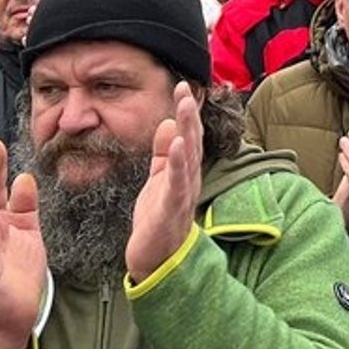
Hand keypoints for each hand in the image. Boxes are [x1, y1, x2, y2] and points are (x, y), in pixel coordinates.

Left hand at [125, 83, 202, 284]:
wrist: (156, 261)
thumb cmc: (158, 220)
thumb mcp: (158, 180)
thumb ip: (164, 154)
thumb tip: (168, 124)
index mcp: (184, 173)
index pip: (189, 136)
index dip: (187, 112)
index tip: (182, 87)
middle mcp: (189, 180)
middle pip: (193, 142)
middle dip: (190, 115)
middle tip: (186, 89)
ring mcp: (183, 194)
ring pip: (189, 157)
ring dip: (189, 130)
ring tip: (185, 106)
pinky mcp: (172, 209)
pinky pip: (177, 183)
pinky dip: (179, 162)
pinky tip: (179, 143)